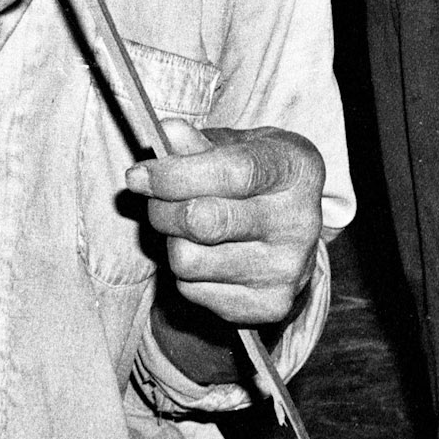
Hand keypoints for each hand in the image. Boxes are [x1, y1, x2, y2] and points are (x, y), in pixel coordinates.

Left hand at [127, 121, 323, 327]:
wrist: (291, 227)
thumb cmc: (254, 175)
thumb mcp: (234, 145)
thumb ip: (198, 142)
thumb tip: (168, 132)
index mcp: (297, 169)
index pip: (232, 173)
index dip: (176, 174)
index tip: (137, 176)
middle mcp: (300, 222)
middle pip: (203, 221)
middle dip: (162, 209)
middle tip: (155, 200)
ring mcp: (287, 269)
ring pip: (188, 261)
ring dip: (173, 242)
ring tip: (188, 229)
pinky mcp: (269, 306)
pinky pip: (193, 291)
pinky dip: (187, 273)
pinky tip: (207, 255)